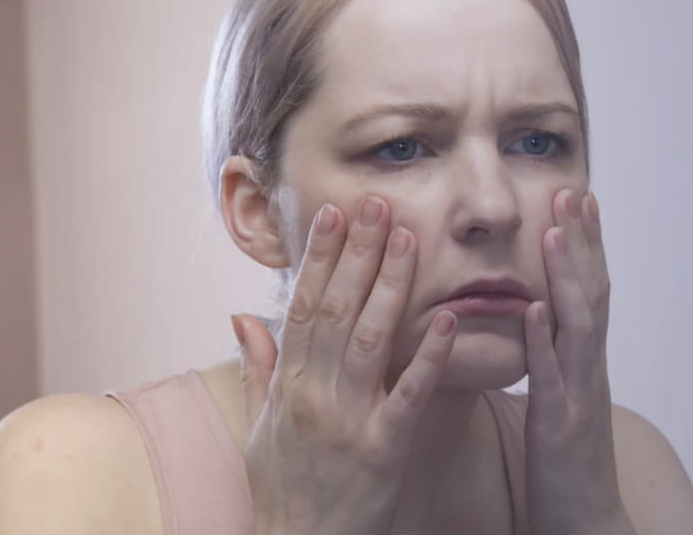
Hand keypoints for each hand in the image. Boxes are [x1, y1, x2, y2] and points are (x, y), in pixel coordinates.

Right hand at [231, 197, 457, 534]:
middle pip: (336, 309)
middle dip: (358, 253)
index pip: (304, 306)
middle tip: (378, 203)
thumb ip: (258, 367)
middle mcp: (313, 395)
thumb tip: (242, 315)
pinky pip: (410, 396)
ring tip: (410, 239)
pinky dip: (429, 356)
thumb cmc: (283, 489)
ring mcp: (348, 420)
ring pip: (369, 339)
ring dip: (390, 286)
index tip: (336, 213)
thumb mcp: (260, 427)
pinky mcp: (384, 450)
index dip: (320, 257)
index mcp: (288, 385)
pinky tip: (450, 319)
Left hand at [523, 189, 634, 534]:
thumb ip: (554, 356)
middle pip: (593, 293)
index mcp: (585, 363)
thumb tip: (537, 314)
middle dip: (582, 241)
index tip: (577, 196)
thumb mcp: (562, 398)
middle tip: (571, 190)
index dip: (587, 242)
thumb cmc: (568, 465)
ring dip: (567, 276)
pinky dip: (544, 342)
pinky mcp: (560, 429)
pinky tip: (533, 309)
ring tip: (552, 232)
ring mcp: (579, 397)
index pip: (592, 289)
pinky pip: (551, 379)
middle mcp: (589, 371)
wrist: (587, 525)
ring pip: (578, 326)